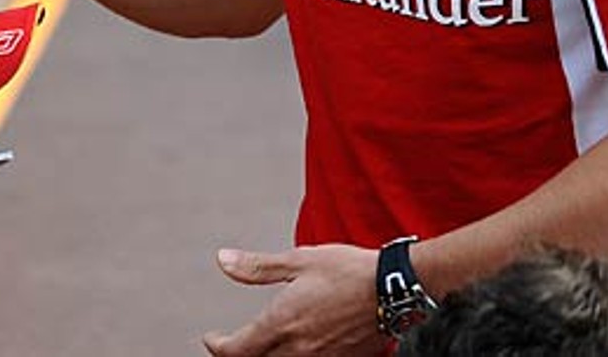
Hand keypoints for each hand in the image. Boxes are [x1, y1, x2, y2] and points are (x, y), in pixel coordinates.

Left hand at [200, 244, 381, 356]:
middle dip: (239, 355)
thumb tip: (223, 261)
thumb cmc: (349, 270)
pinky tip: (297, 348)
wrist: (395, 288)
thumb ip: (257, 267)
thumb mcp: (298, 261)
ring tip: (261, 346)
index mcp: (282, 322)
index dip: (217, 346)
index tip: (212, 338)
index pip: (236, 350)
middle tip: (233, 345)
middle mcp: (299, 348)